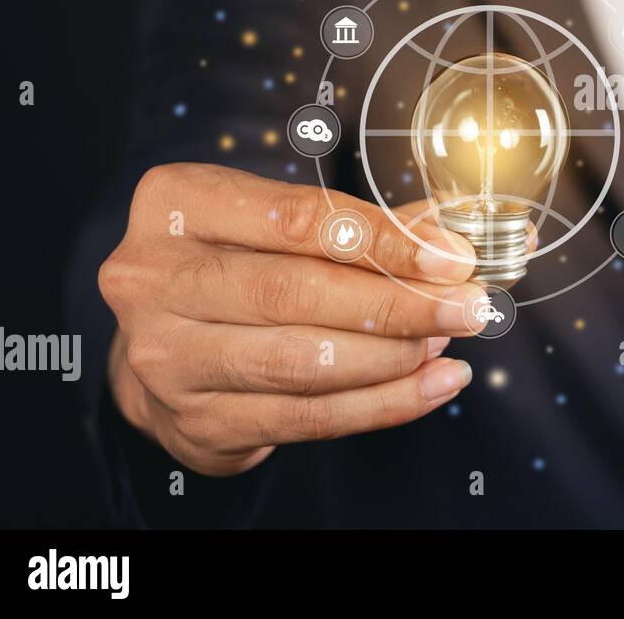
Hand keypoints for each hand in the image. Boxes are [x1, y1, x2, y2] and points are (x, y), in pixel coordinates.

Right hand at [98, 162, 484, 475]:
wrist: (161, 344)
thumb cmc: (237, 263)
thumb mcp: (280, 222)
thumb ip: (367, 224)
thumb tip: (460, 234)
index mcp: (179, 203)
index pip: (298, 219)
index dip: (385, 241)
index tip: (454, 258)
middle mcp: (154, 277)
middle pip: (297, 293)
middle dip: (399, 304)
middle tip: (469, 307)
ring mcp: (166, 355)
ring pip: (303, 362)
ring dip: (394, 356)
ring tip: (450, 341)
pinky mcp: (194, 421)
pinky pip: (306, 418)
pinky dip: (382, 405)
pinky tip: (433, 385)